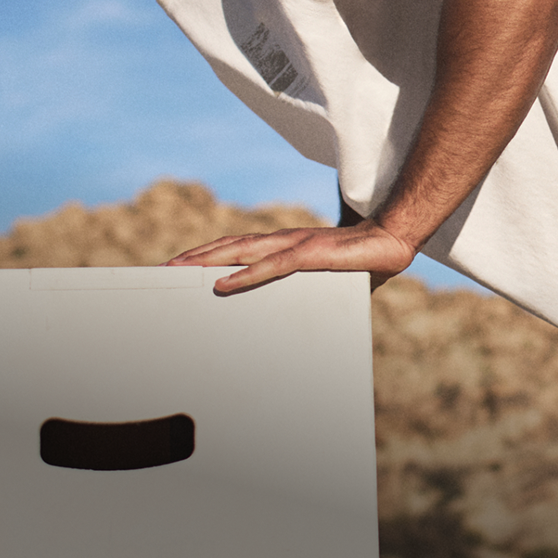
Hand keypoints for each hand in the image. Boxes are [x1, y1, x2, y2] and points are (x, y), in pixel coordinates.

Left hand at [164, 222, 418, 295]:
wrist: (393, 239)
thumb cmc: (364, 259)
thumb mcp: (328, 281)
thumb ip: (309, 293)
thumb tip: (305, 318)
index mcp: (286, 245)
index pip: (240, 247)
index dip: (211, 253)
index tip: (184, 265)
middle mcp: (284, 240)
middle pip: (229, 246)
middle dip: (195, 257)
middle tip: (164, 269)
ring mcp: (295, 245)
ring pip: (241, 252)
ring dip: (208, 262)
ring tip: (180, 271)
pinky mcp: (309, 255)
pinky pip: (270, 267)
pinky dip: (243, 275)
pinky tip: (223, 283)